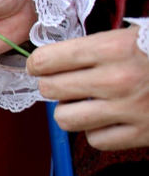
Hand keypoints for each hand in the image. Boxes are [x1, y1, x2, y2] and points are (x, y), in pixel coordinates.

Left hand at [27, 26, 148, 149]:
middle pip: (50, 89)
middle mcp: (116, 79)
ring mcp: (128, 109)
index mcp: (113, 48)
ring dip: (69, 111)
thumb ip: (96, 46)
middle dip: (51, 86)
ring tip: (82, 103)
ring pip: (65, 118)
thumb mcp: (132, 36)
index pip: (47, 60)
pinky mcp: (141, 133)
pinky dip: (96, 131)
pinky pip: (95, 139)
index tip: (41, 66)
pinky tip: (107, 119)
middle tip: (62, 84)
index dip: (38, 64)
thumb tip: (54, 58)